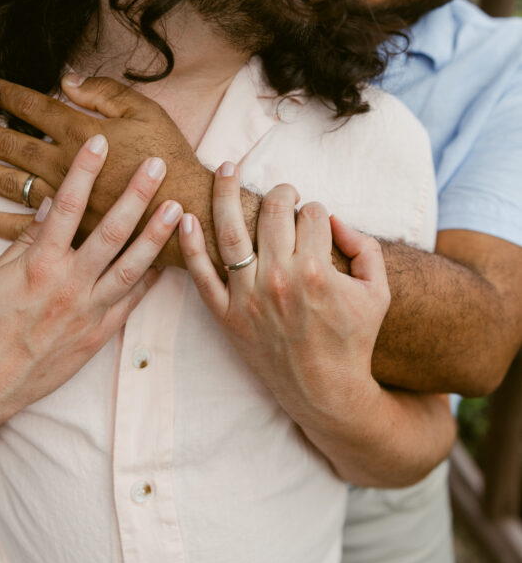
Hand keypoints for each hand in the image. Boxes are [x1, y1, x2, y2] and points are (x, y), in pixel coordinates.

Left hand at [0, 76, 213, 264]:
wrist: (186, 209)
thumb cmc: (168, 158)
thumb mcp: (146, 112)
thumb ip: (104, 93)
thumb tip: (66, 80)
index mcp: (83, 133)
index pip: (36, 108)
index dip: (11, 95)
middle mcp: (65, 166)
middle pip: (12, 145)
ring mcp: (62, 201)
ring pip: (9, 182)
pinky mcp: (67, 230)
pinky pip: (21, 227)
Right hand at [0, 135, 183, 430]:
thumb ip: (27, 240)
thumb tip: (52, 205)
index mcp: (39, 264)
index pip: (66, 206)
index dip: (84, 171)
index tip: (99, 142)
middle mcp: (69, 285)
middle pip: (111, 231)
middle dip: (136, 194)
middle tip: (157, 164)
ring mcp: (88, 311)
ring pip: (132, 267)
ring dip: (157, 235)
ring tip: (179, 208)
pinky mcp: (99, 334)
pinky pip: (131, 301)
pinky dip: (151, 279)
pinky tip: (170, 259)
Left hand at [178, 162, 389, 433]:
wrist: (326, 392)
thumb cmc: (354, 339)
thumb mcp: (377, 292)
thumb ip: (365, 247)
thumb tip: (334, 217)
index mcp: (317, 270)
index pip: (312, 213)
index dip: (317, 210)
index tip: (316, 221)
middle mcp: (279, 280)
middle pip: (273, 211)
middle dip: (281, 192)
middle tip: (284, 193)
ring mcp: (248, 298)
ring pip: (230, 231)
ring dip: (225, 192)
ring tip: (225, 169)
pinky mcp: (227, 316)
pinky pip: (201, 276)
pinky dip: (190, 245)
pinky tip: (184, 217)